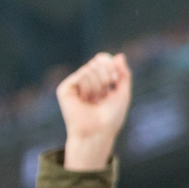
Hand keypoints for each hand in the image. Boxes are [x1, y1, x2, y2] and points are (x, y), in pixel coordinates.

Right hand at [57, 52, 131, 171]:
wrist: (98, 131)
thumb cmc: (111, 116)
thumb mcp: (123, 92)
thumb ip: (124, 74)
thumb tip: (119, 56)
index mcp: (98, 81)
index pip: (103, 59)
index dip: (110, 65)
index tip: (114, 80)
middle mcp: (85, 81)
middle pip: (97, 62)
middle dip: (106, 76)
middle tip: (104, 93)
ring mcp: (74, 84)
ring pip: (89, 68)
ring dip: (98, 86)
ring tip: (94, 100)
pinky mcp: (65, 89)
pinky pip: (80, 75)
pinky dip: (88, 88)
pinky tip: (84, 100)